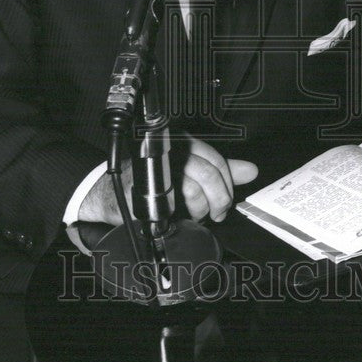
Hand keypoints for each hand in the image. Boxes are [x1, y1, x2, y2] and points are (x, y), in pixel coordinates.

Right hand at [78, 134, 257, 224]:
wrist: (111, 194)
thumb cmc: (151, 183)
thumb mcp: (191, 173)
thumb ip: (220, 171)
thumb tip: (250, 170)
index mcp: (183, 143)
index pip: (217, 159)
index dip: (227, 184)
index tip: (225, 201)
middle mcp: (171, 151)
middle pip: (208, 173)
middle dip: (218, 199)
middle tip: (216, 213)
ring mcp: (157, 168)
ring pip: (192, 187)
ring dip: (199, 209)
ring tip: (194, 216)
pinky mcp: (144, 188)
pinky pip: (171, 203)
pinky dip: (178, 216)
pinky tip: (175, 217)